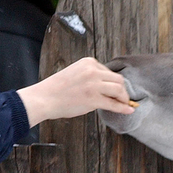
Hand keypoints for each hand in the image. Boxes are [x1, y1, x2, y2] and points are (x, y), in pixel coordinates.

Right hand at [17, 57, 134, 126]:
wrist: (44, 98)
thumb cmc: (56, 89)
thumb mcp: (75, 73)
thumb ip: (90, 76)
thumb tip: (106, 88)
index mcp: (88, 62)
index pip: (108, 71)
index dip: (113, 83)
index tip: (114, 91)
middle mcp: (93, 71)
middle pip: (118, 79)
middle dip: (122, 90)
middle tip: (122, 98)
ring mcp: (94, 85)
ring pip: (119, 89)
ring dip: (123, 97)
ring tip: (124, 103)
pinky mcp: (93, 99)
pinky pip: (114, 104)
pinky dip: (123, 107)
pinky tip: (128, 110)